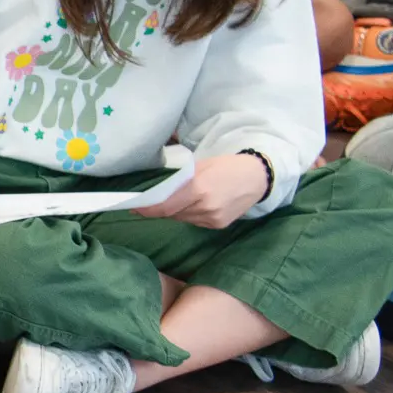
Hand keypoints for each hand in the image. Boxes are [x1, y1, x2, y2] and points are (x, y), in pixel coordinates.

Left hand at [135, 152, 269, 228]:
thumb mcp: (200, 166)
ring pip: (182, 218)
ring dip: (174, 211)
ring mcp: (213, 219)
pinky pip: (194, 221)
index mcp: (199, 189)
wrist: (257, 177)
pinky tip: (194, 204)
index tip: (134, 207)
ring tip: (176, 199)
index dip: (148, 209)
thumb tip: (157, 191)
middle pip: (172, 213)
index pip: (165, 206)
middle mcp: (205, 208)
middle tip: (150, 201)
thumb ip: (179, 180)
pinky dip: (188, 214)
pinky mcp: (218, 225)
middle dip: (159, 208)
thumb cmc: (226, 166)